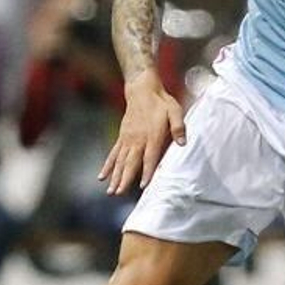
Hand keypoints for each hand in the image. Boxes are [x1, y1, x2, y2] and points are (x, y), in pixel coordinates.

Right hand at [99, 70, 184, 193]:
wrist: (142, 90)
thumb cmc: (161, 102)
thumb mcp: (175, 111)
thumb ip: (178, 127)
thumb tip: (182, 143)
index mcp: (152, 135)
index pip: (149, 157)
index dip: (147, 172)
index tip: (143, 186)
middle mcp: (137, 140)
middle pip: (130, 163)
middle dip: (125, 179)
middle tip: (119, 194)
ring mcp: (127, 139)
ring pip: (119, 162)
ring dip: (115, 177)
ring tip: (111, 192)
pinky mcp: (122, 138)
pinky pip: (113, 154)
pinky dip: (107, 166)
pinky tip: (102, 177)